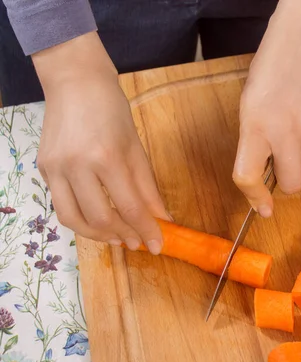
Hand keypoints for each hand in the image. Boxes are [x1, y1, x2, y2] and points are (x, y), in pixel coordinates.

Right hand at [33, 33, 169, 253]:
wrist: (75, 82)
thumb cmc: (112, 110)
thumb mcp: (137, 147)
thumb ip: (148, 187)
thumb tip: (163, 219)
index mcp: (107, 157)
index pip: (130, 206)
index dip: (147, 231)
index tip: (159, 246)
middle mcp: (77, 166)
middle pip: (100, 219)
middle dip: (123, 236)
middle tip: (138, 242)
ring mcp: (55, 169)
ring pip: (74, 220)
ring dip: (98, 235)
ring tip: (117, 237)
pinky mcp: (43, 169)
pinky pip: (62, 206)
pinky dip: (81, 219)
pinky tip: (98, 221)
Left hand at [233, 0, 300, 216]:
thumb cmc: (272, 63)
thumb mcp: (250, 102)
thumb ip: (256, 138)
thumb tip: (265, 170)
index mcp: (255, 123)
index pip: (248, 174)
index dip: (253, 197)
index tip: (261, 208)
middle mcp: (286, 129)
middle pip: (292, 182)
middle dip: (287, 181)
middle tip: (281, 164)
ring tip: (296, 119)